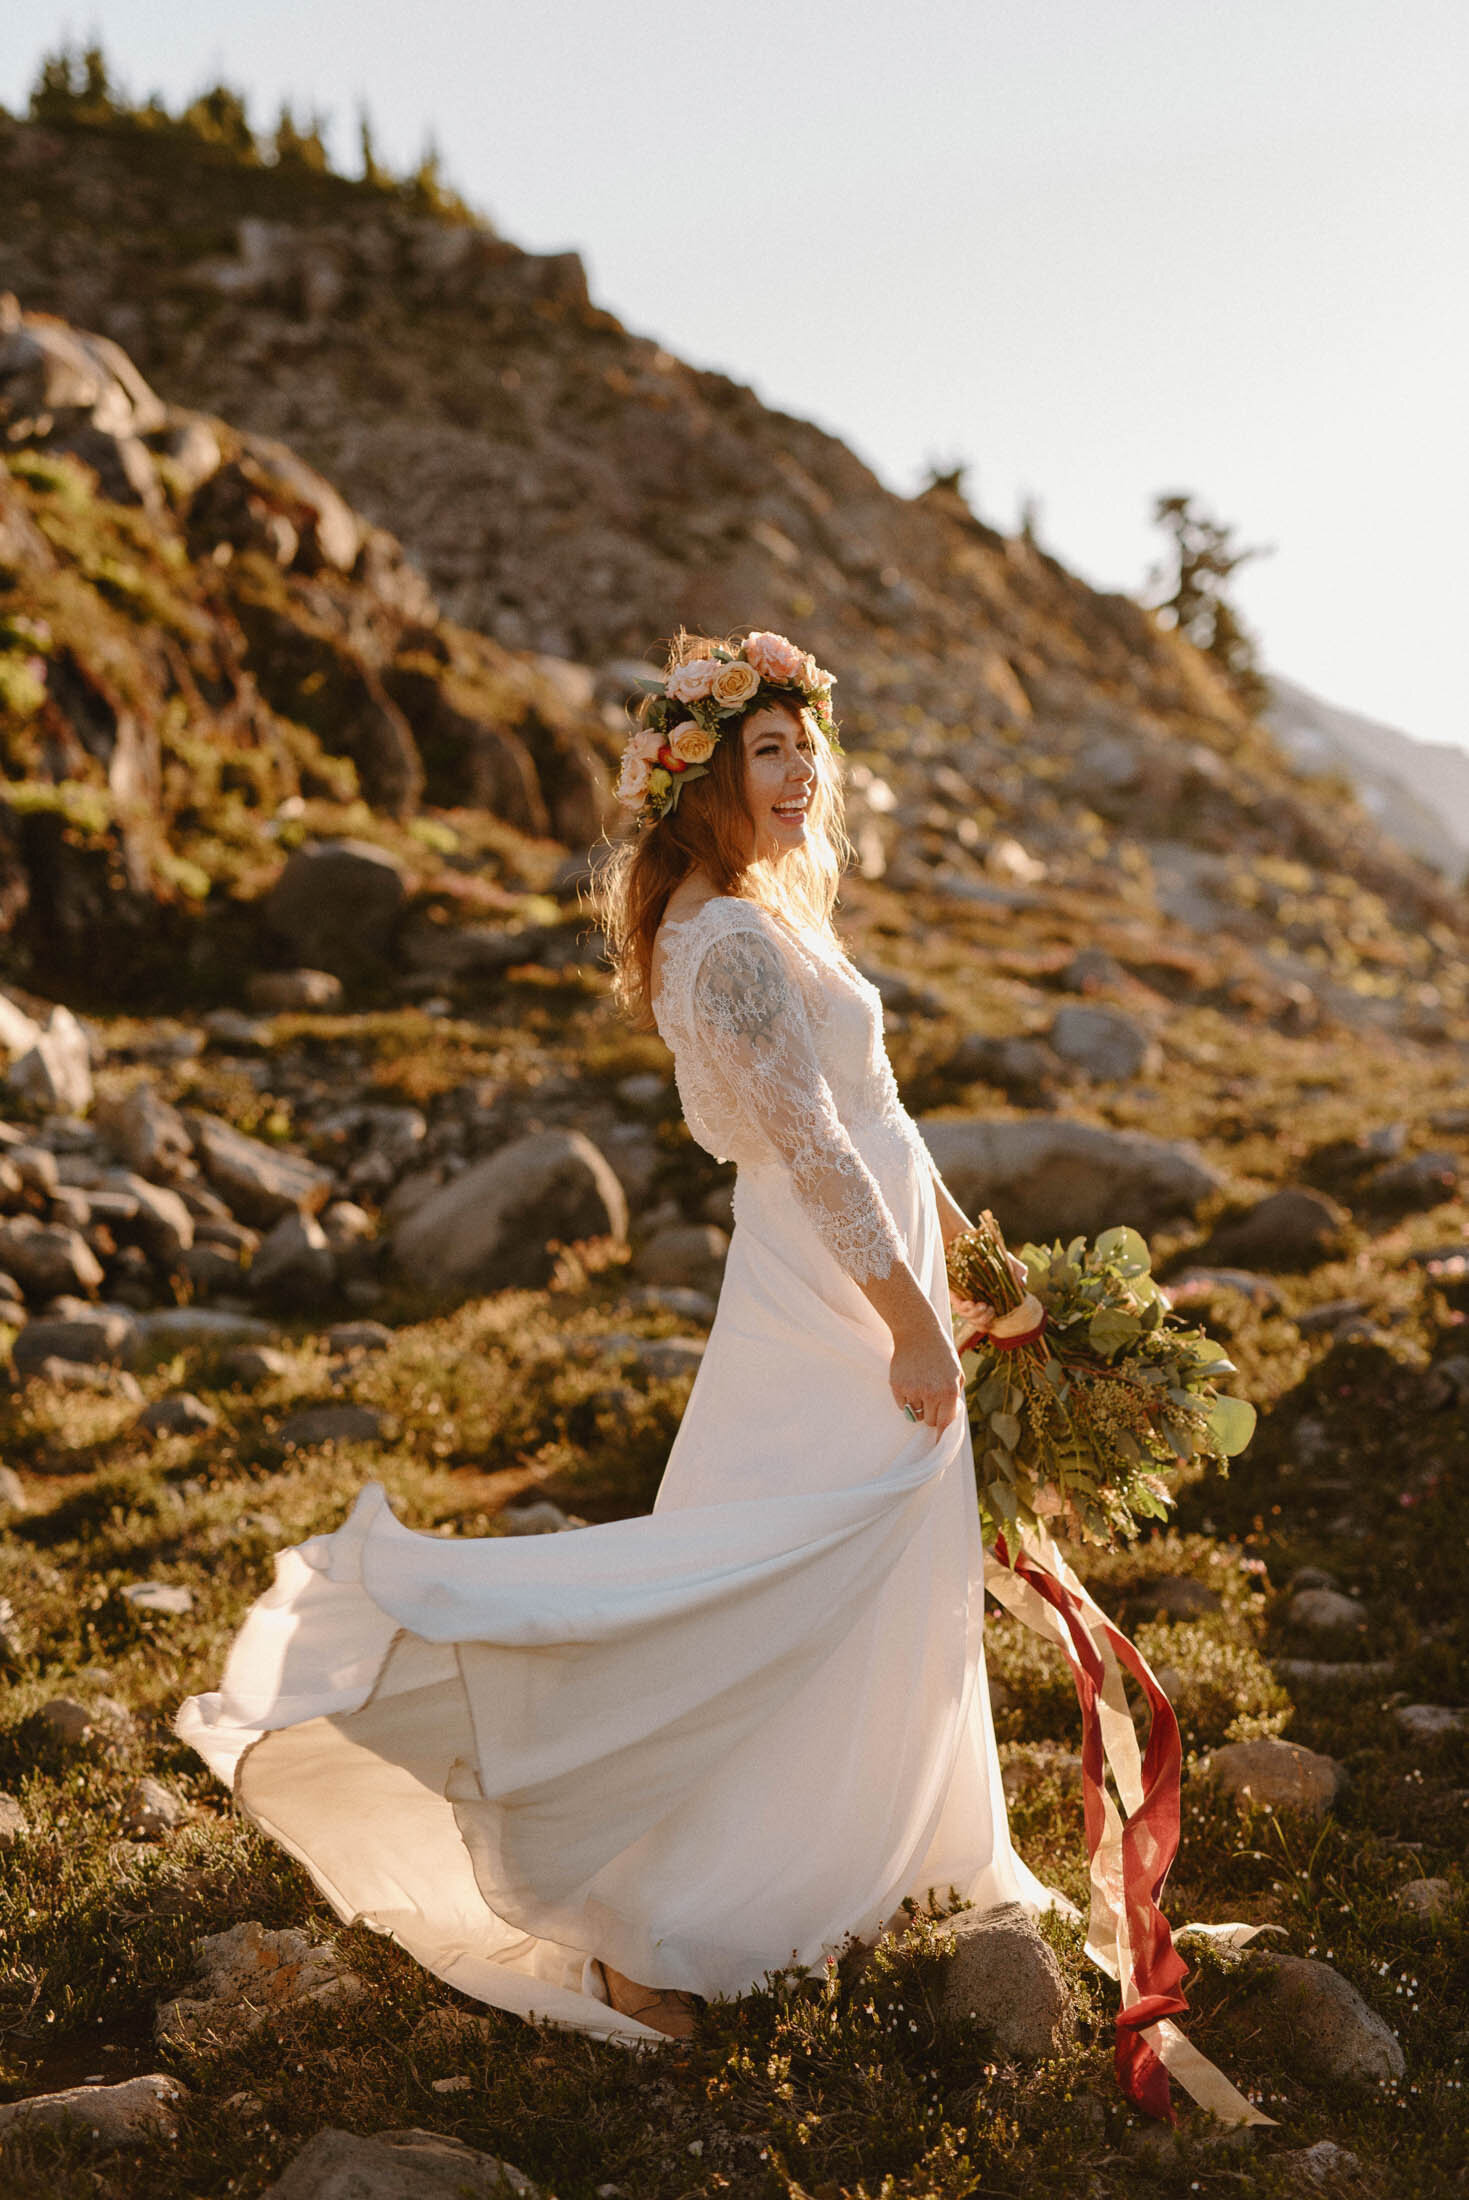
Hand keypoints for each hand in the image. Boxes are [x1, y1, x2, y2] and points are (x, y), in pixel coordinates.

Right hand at [890, 1318, 963, 1438]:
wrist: (918, 1332)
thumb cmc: (941, 1353)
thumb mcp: (957, 1373)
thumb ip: (955, 1397)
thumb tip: (949, 1419)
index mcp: (949, 1391)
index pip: (945, 1423)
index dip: (942, 1434)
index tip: (939, 1446)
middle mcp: (931, 1393)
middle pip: (930, 1422)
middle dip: (932, 1414)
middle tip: (931, 1397)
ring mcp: (913, 1390)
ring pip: (916, 1415)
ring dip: (919, 1406)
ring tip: (921, 1385)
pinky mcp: (897, 1386)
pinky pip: (902, 1406)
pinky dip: (906, 1400)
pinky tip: (910, 1382)